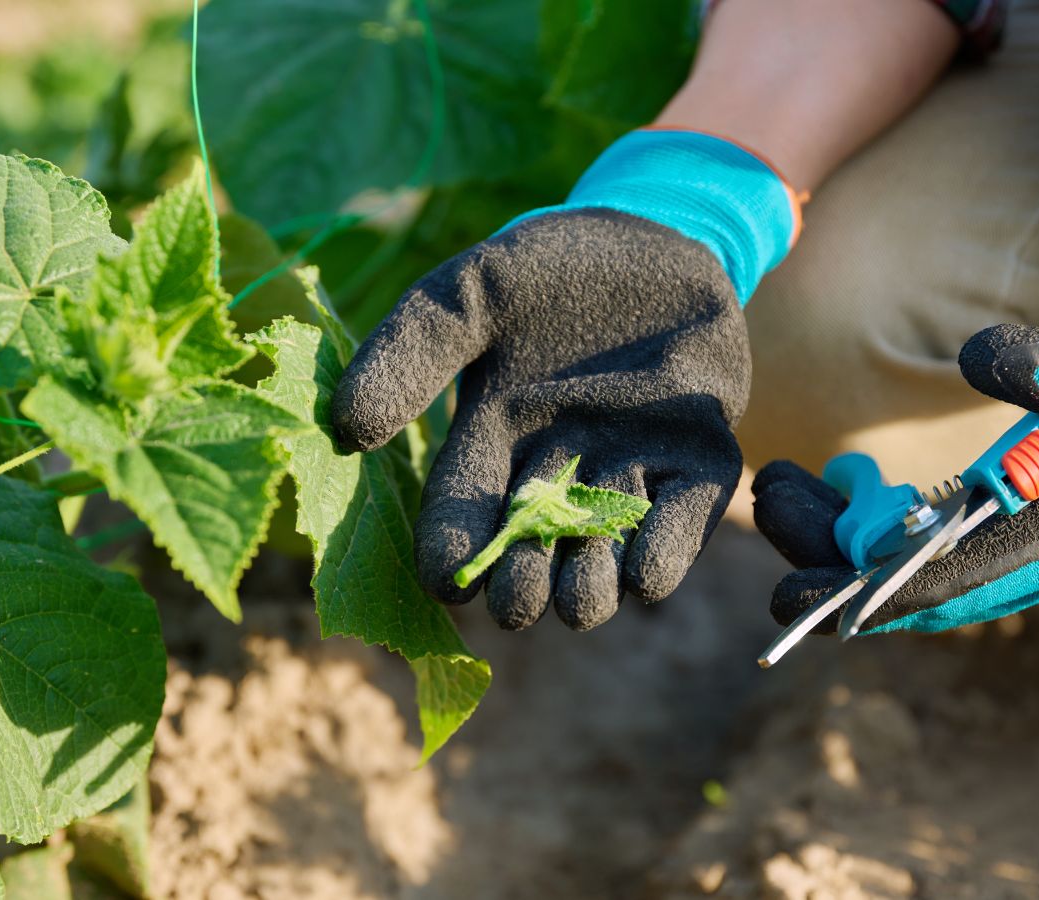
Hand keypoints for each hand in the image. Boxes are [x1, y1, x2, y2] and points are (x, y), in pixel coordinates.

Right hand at [331, 130, 796, 630]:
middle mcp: (555, 474)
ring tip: (577, 597)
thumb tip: (344, 433)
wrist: (651, 231)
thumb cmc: (548, 268)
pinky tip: (643, 570)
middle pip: (531, 561)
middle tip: (517, 595)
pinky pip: (682, 528)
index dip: (449, 559)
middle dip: (522, 588)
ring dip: (588, 589)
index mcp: (490, 444)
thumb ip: (408, 354)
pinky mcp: (695, 462)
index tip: (447, 582)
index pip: (458, 520)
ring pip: (603, 562)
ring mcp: (626, 472)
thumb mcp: (467, 294)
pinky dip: (663, 558)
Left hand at [757, 315, 1038, 633]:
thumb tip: (972, 355)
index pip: (946, 589)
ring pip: (924, 550)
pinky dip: (893, 507)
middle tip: (772, 500)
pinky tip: (851, 475)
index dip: (864, 598)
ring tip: (792, 482)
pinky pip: (948, 523)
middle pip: (917, 575)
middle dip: (835, 550)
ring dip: (853, 527)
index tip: (789, 603)